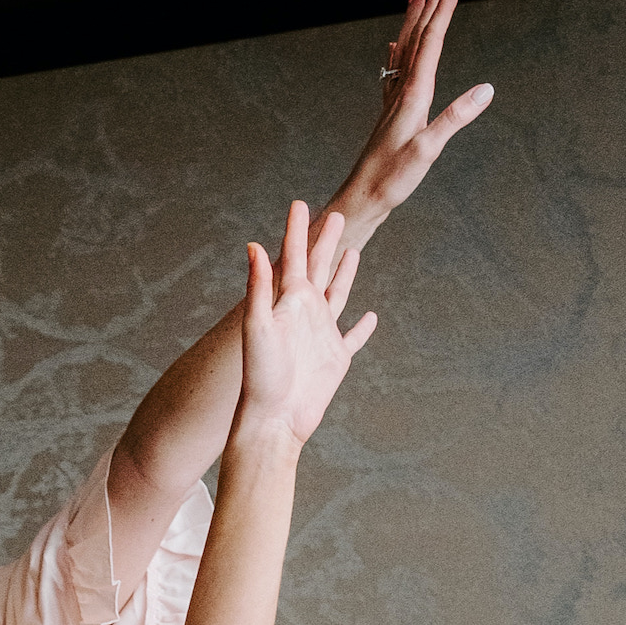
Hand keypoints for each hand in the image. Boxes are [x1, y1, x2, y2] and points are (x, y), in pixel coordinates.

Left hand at [231, 199, 373, 455]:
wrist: (274, 421)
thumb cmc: (261, 378)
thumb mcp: (258, 327)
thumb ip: (258, 286)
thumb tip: (254, 245)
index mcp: (287, 303)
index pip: (293, 257)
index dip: (296, 230)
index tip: (298, 203)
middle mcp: (305, 315)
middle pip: (319, 268)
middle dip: (325, 240)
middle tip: (335, 214)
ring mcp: (322, 336)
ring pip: (337, 296)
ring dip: (344, 274)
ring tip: (352, 251)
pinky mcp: (336, 359)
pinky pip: (353, 339)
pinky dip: (363, 328)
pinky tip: (371, 317)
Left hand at [335, 0, 491, 238]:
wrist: (360, 200)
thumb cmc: (390, 181)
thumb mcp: (427, 151)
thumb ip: (455, 118)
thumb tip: (486, 90)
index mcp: (413, 95)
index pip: (431, 40)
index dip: (443, 8)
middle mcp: (402, 93)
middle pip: (418, 36)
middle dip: (431, 2)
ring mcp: (394, 103)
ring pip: (405, 49)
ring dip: (413, 19)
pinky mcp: (389, 116)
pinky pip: (395, 73)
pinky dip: (398, 52)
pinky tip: (394, 46)